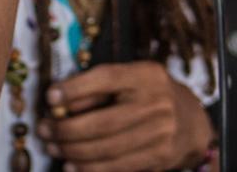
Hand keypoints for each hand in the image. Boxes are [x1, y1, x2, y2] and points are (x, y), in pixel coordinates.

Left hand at [37, 61, 212, 171]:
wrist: (192, 122)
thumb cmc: (151, 95)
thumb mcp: (130, 79)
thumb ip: (98, 88)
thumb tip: (59, 101)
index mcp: (146, 75)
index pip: (106, 78)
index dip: (75, 88)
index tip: (50, 97)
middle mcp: (157, 103)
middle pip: (102, 122)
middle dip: (66, 129)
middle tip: (44, 129)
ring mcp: (160, 134)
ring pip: (106, 150)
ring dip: (72, 151)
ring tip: (53, 146)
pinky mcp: (159, 158)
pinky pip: (116, 168)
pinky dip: (89, 169)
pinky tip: (71, 165)